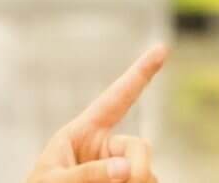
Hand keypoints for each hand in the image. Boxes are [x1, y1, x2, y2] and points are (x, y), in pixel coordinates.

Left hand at [25, 43, 167, 182]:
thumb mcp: (55, 180)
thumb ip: (87, 173)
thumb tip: (127, 169)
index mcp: (85, 131)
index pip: (117, 97)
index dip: (140, 73)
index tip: (163, 48)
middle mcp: (107, 147)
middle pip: (139, 146)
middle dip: (140, 166)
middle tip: (133, 182)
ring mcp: (119, 168)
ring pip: (147, 173)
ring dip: (137, 182)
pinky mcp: (128, 182)